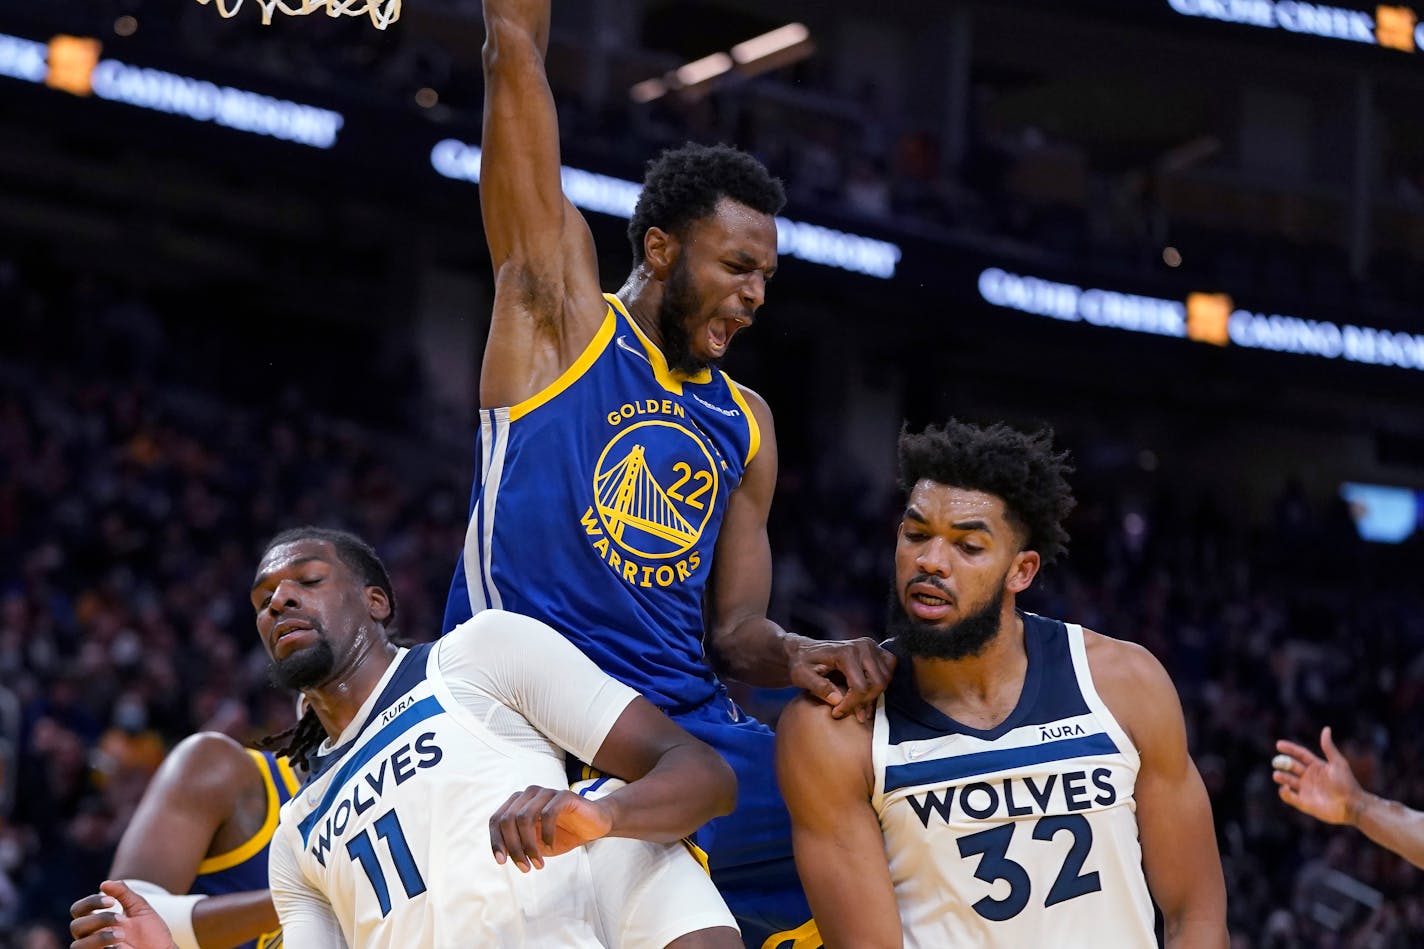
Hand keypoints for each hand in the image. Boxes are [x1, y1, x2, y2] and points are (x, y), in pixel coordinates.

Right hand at [70, 881, 177, 948]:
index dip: (90, 902)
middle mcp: (92, 936)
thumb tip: (105, 883)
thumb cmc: (150, 931)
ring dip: (99, 937)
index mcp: (98, 921)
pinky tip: (122, 947)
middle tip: (121, 919)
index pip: (79, 909)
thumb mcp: (139, 908)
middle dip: (99, 919)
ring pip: (77, 945)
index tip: (112, 901)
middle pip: (76, 926)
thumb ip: (123, 893)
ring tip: (122, 935)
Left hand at [489, 786, 613, 871]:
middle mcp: (529, 794)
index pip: (496, 820)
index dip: (496, 841)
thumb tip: (502, 854)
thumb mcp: (535, 844)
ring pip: (524, 817)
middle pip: (508, 820)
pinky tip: (551, 846)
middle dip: (514, 847)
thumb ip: (518, 845)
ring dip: (529, 845)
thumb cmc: (561, 835)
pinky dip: (547, 834)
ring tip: (538, 863)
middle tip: (525, 868)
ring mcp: (546, 793)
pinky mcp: (564, 795)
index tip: (501, 862)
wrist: (593, 826)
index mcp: (518, 803)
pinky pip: (548, 814)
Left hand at [788, 637, 896, 722]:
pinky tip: (866, 691)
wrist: (804, 650)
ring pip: (885, 678)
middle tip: (849, 711)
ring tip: (857, 705)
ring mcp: (871, 646)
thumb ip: (819, 687)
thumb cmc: (801, 663)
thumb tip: (838, 700)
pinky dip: (881, 682)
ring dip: (874, 695)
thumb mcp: (802, 676)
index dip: (851, 705)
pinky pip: (889, 669)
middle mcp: (862, 646)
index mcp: (845, 652)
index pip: (860, 686)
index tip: (838, 713)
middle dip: (865, 702)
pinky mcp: (875, 649)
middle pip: (877, 684)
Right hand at [1273, 726, 1364, 825]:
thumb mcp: (1338, 763)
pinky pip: (1289, 797)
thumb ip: (1328, 747)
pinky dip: (1284, 793)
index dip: (1290, 749)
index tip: (1279, 744)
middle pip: (1291, 767)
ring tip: (1277, 775)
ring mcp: (1306, 790)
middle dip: (1282, 763)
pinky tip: (1286, 788)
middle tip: (1276, 762)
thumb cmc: (1347, 784)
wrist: (1352, 806)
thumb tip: (1326, 729)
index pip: (1300, 755)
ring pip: (1288, 781)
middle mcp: (1309, 777)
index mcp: (1317, 766)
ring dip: (1281, 777)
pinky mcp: (1304, 803)